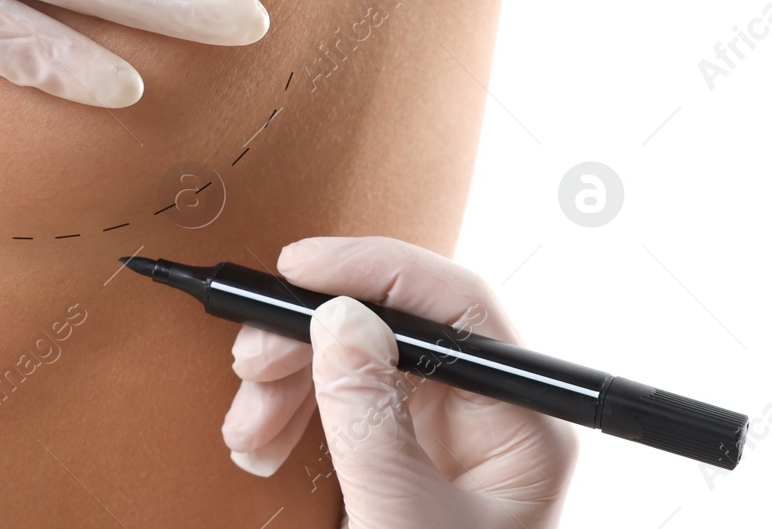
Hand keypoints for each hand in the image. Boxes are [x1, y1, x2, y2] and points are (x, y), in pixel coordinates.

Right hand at [222, 236, 577, 528]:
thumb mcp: (400, 524)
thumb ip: (371, 420)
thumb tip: (341, 319)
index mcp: (523, 429)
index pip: (459, 307)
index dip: (377, 270)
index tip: (300, 269)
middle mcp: (491, 421)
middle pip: (400, 327)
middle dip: (313, 335)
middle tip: (250, 363)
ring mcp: (449, 441)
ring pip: (363, 361)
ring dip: (293, 377)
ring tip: (248, 426)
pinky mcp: (407, 462)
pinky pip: (348, 404)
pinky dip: (298, 411)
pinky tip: (263, 442)